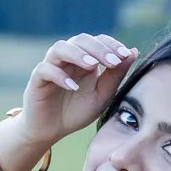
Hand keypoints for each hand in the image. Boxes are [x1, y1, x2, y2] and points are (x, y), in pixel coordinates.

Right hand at [15, 33, 137, 151]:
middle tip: (113, 62)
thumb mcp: (102, 95)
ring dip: (78, 54)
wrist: (52, 130)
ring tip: (92, 66)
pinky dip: (59, 75)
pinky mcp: (37, 79)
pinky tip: (73, 86)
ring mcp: (51, 66)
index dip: (111, 44)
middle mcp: (67, 58)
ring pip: (60, 48)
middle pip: (80, 40)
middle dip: (98, 49)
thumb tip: (134, 52)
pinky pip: (45, 69)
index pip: (98, 40)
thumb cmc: (77, 111)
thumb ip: (116, 75)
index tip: (125, 55)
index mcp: (85, 58)